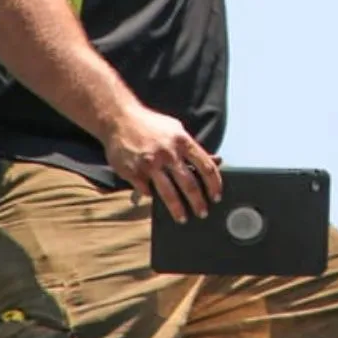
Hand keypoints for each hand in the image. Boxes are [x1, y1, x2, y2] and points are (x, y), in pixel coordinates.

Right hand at [102, 103, 222, 222]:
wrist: (120, 119)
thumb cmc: (152, 126)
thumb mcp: (176, 130)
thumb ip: (191, 148)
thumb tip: (215, 161)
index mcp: (182, 141)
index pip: (206, 166)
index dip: (214, 184)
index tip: (217, 196)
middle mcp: (169, 153)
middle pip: (189, 184)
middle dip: (198, 202)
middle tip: (203, 213)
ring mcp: (150, 164)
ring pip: (169, 193)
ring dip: (178, 209)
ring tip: (183, 218)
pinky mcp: (133, 172)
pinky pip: (146, 191)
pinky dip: (151, 197)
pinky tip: (154, 201)